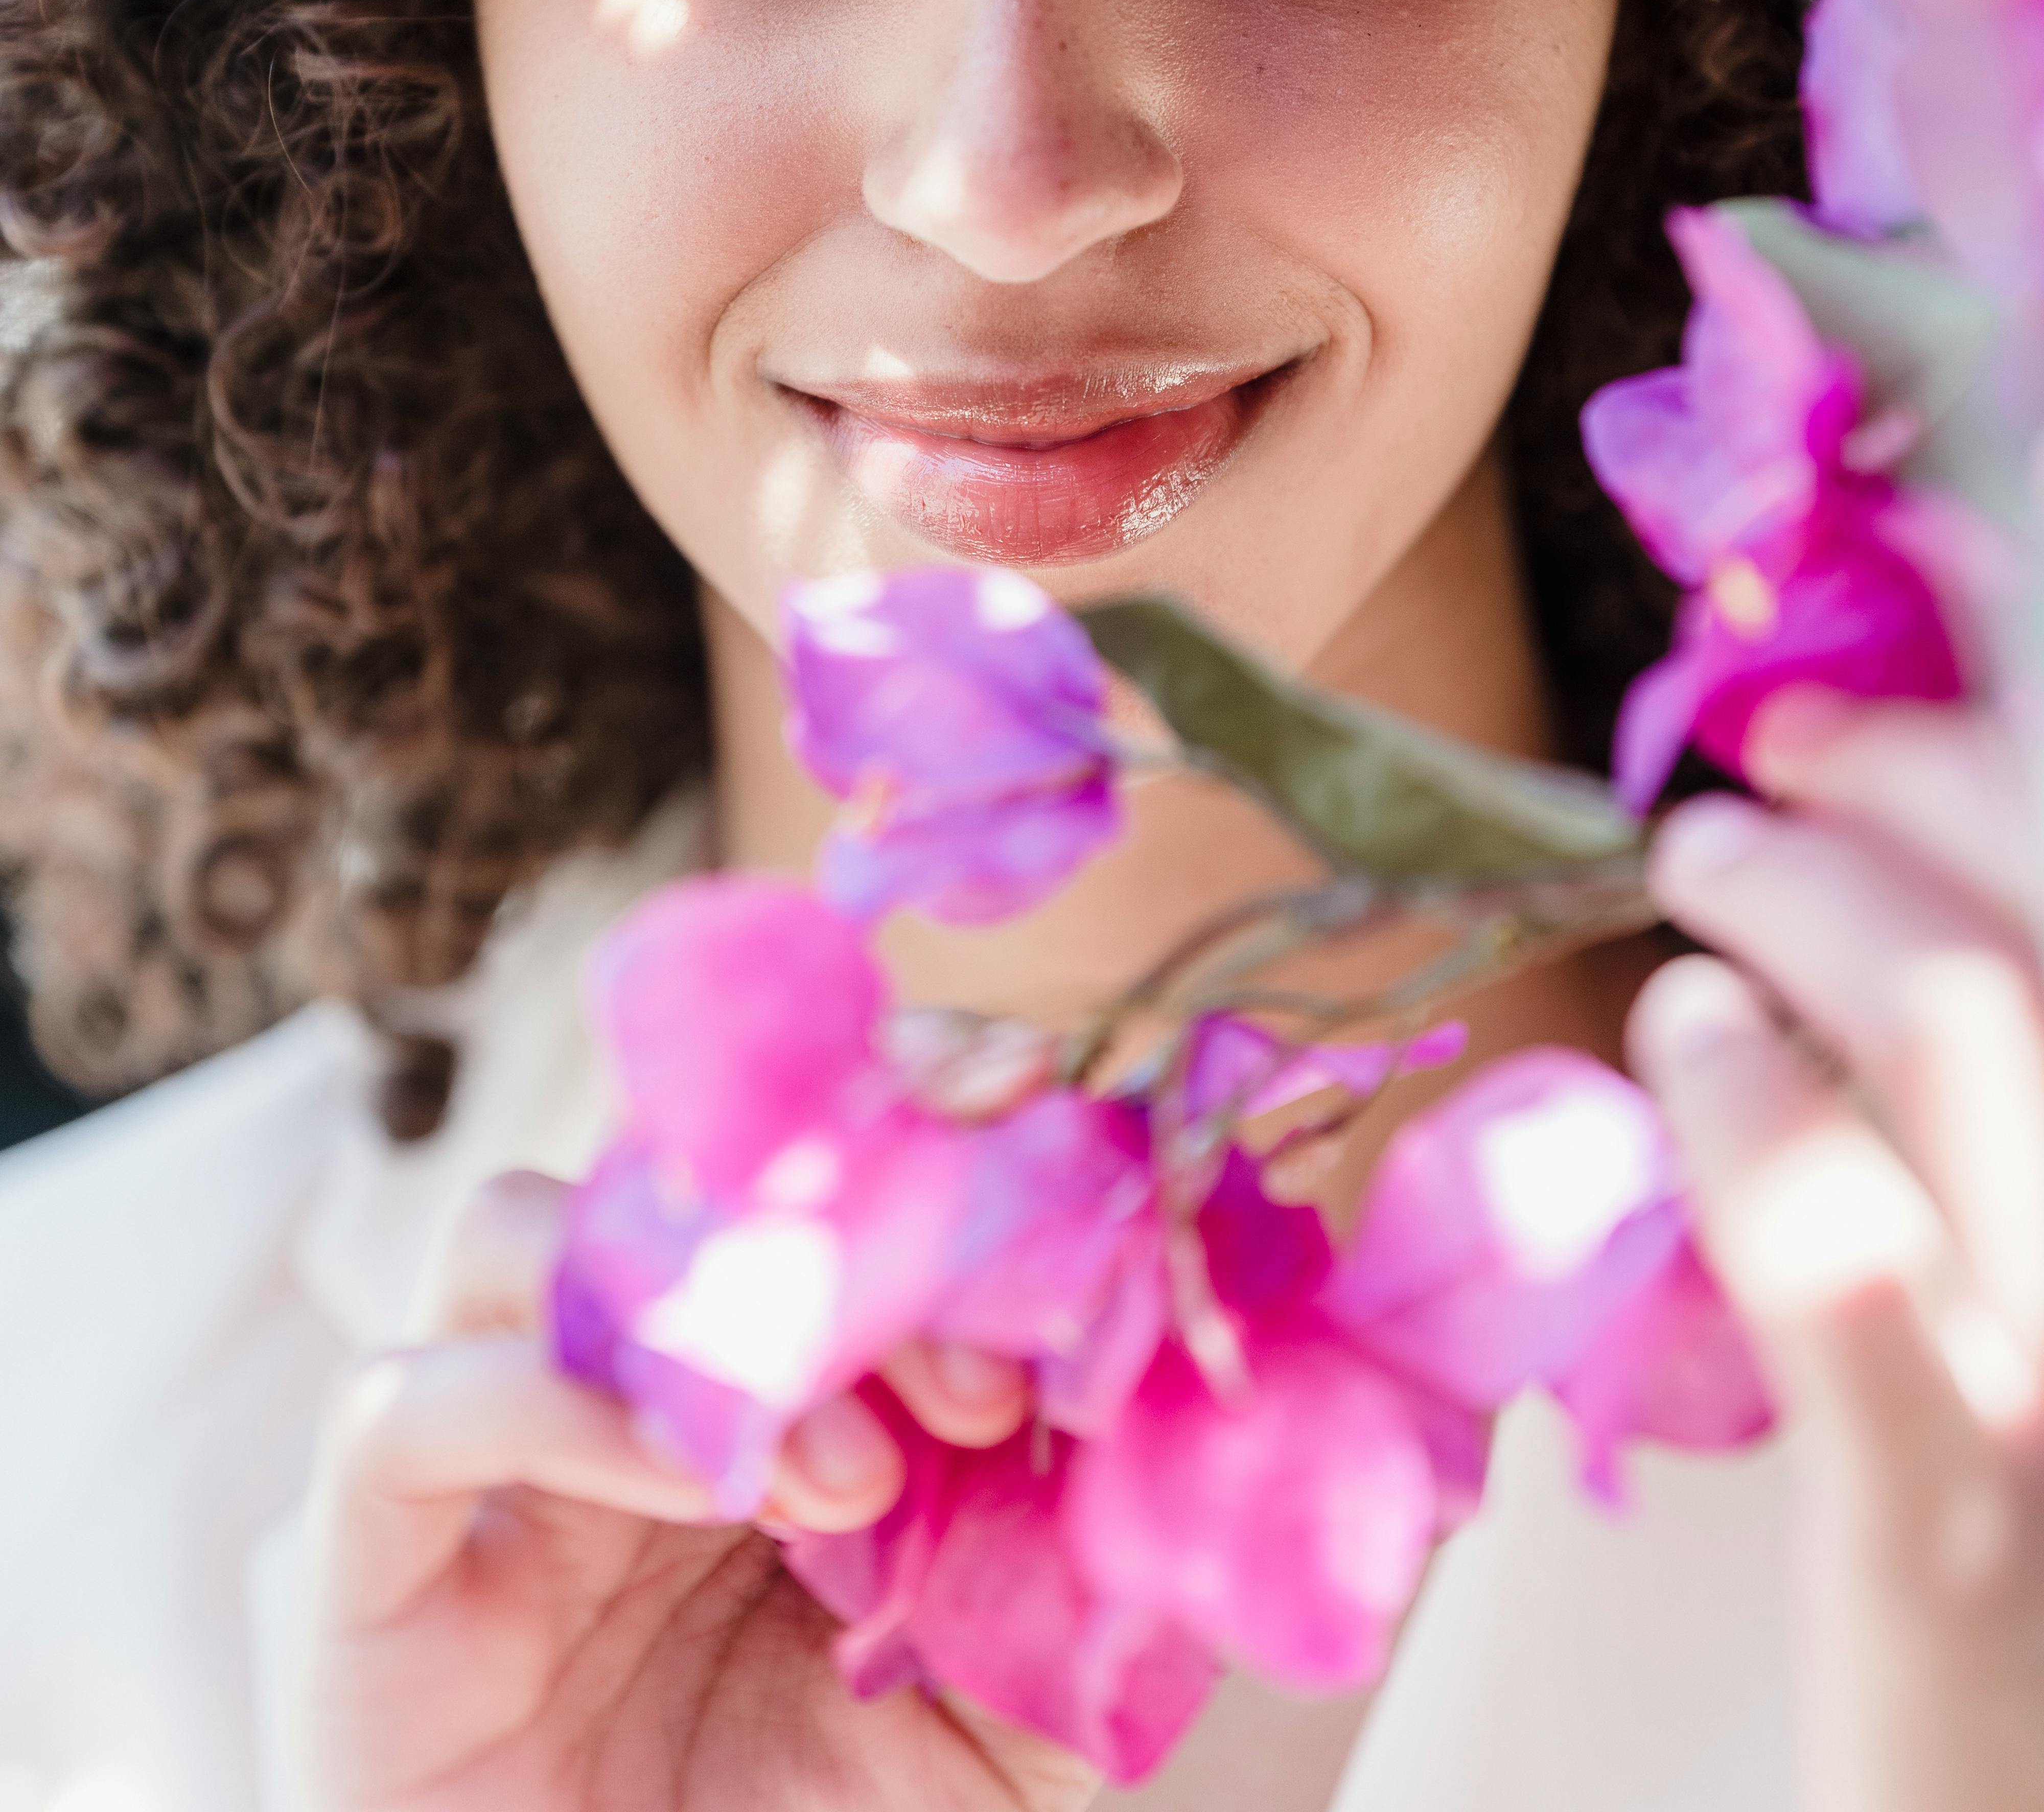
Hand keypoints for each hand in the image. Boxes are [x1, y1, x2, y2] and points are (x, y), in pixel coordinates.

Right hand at [293, 1169, 1098, 1811]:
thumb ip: (1064, 1567)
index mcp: (752, 1365)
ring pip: (520, 1230)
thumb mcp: (993, 1716)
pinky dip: (556, 1407)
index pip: (807, 1145)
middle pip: (671, 1158)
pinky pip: (411, 1401)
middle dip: (840, 1218)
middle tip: (980, 1381)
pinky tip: (696, 1490)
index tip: (1052, 1154)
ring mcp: (482, 1443)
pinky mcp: (372, 1555)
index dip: (922, 1117)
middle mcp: (610, 1367)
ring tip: (846, 1483)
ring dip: (697, 1319)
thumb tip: (1174, 1413)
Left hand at [1632, 694, 2043, 1811]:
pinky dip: (1752, 1108)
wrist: (2034, 1792)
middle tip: (1764, 761)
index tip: (1922, 569)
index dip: (2028, 656)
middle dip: (1903, 766)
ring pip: (1963, 1013)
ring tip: (1704, 879)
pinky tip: (1688, 1035)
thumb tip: (1895, 784)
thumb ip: (2011, 1030)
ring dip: (1805, 897)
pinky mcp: (1949, 1521)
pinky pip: (1848, 1267)